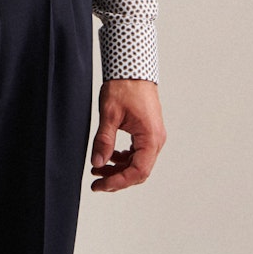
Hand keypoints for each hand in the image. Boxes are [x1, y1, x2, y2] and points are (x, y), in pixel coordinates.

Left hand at [90, 78, 165, 192]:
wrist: (132, 68)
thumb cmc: (124, 86)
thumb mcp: (109, 113)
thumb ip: (104, 140)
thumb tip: (97, 162)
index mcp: (150, 138)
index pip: (138, 171)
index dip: (118, 182)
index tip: (101, 185)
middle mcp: (156, 140)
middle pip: (139, 171)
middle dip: (117, 178)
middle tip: (96, 182)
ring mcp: (153, 136)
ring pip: (138, 163)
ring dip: (119, 168)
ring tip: (98, 169)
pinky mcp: (147, 131)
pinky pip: (137, 152)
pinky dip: (123, 158)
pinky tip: (109, 156)